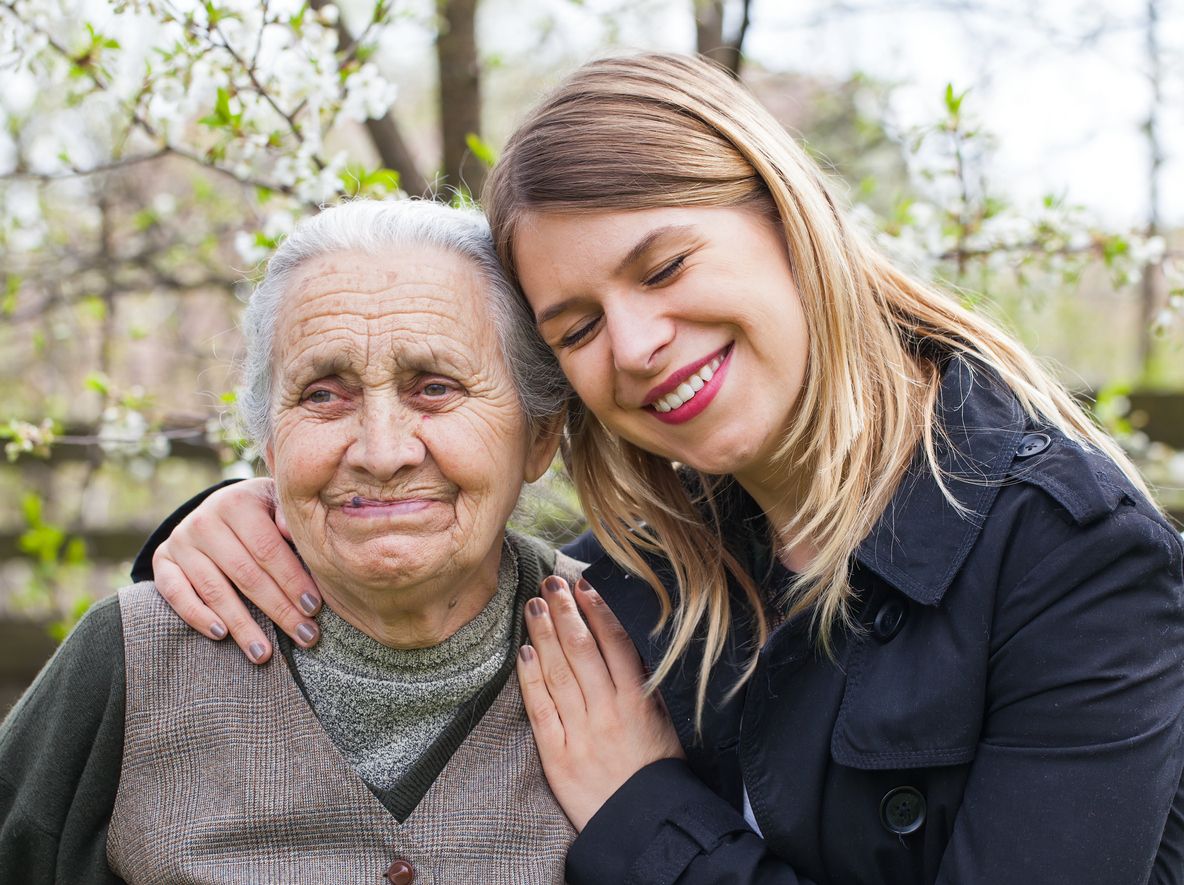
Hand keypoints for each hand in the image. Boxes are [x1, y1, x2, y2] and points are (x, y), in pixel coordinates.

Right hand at [152, 477, 321, 662]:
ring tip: (264, 653)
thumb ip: (288, 516)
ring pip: (214, 590)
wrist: (219, 507)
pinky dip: (197, 616)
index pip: (268, 549)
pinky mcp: (163, 561)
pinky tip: (221, 635)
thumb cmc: (262, 512)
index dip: (292, 581)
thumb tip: (293, 531)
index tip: (314, 609)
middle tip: (304, 636)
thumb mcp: (277, 504)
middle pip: (245, 574)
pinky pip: (176, 594)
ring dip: (242, 625)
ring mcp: (180, 541)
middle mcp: (204, 520)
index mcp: (237, 502)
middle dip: (278, 609)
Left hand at [516, 575, 684, 830]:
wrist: (642, 825)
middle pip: (581, 651)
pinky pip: (541, 709)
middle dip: (564, 612)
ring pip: (558, 673)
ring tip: (533, 606)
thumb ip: (644, 684)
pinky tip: (524, 652)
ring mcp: (580, 733)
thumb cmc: (655, 770)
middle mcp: (608, 712)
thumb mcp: (663, 721)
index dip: (597, 611)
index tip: (583, 585)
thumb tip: (623, 641)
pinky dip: (530, 678)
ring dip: (544, 635)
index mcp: (638, 702)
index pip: (615, 644)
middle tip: (550, 584)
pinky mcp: (557, 756)